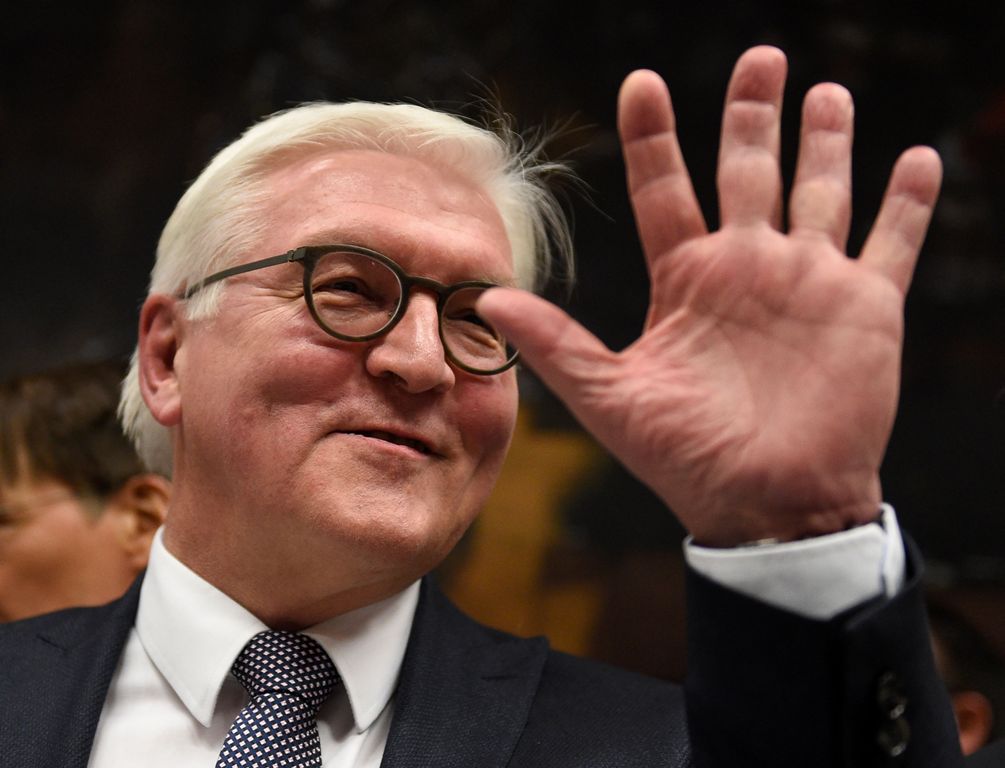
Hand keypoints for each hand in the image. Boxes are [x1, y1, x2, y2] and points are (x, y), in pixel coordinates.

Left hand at [478, 46, 941, 546]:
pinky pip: (890, 242)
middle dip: (753, 114)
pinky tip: (920, 160)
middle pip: (747, 171)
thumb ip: (556, 343)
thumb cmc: (686, 460)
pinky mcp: (864, 308)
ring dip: (825, 142)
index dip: (651, 137)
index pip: (664, 190)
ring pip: (819, 191)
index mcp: (686, 280)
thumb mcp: (612, 398)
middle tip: (761, 57)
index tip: (641, 83)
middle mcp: (745, 269)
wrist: (765, 507)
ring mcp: (807, 283)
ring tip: (827, 92)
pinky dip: (906, 203)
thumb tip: (486, 299)